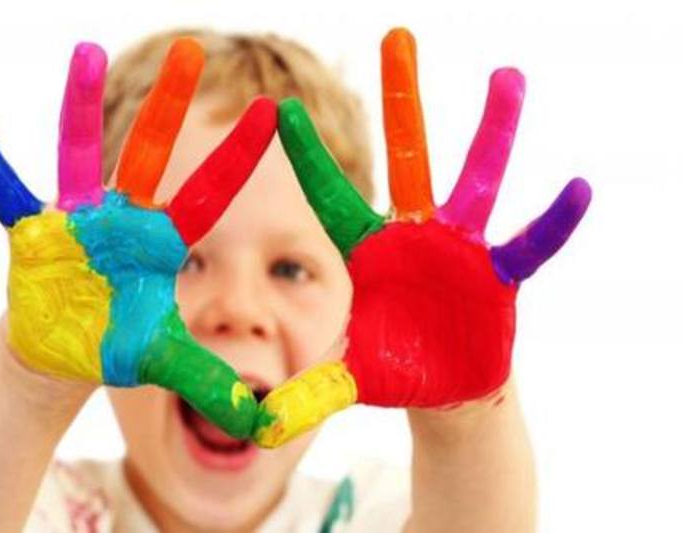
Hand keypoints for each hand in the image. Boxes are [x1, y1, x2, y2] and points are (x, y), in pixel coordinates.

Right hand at [0, 38, 276, 437]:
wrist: (63, 350)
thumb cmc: (116, 344)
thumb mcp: (161, 361)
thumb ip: (205, 382)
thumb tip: (255, 422)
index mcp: (162, 242)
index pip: (209, 194)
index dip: (237, 156)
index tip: (269, 111)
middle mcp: (124, 218)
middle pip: (152, 153)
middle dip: (170, 105)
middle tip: (191, 47)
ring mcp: (78, 220)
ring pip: (79, 152)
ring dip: (80, 106)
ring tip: (85, 53)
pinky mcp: (34, 233)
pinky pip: (8, 192)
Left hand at [253, 28, 590, 446]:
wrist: (444, 384)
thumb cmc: (392, 369)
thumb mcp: (346, 380)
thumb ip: (305, 395)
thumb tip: (256, 428)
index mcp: (367, 250)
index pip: (330, 196)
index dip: (307, 157)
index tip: (278, 110)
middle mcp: (412, 235)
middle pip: (405, 158)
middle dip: (401, 100)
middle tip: (398, 35)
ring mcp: (458, 248)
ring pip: (474, 179)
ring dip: (491, 132)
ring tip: (506, 76)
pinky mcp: (496, 274)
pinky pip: (527, 244)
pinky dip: (549, 224)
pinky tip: (576, 190)